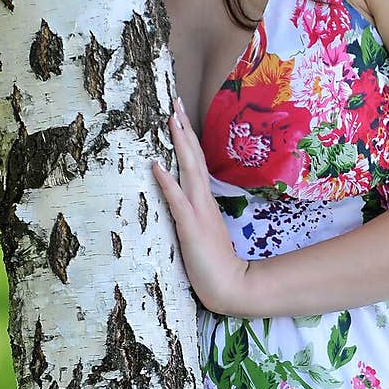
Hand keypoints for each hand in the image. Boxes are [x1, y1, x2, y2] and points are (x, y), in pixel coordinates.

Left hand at [152, 95, 252, 316]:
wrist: (232, 287)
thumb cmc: (216, 265)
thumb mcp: (203, 234)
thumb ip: (195, 215)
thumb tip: (184, 199)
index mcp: (205, 202)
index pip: (196, 163)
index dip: (189, 138)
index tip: (179, 114)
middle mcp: (203, 201)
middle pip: (194, 158)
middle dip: (184, 129)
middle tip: (174, 101)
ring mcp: (198, 213)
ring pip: (189, 170)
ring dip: (180, 144)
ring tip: (171, 119)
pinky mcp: (191, 228)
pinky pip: (177, 201)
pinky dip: (167, 181)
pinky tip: (156, 165)